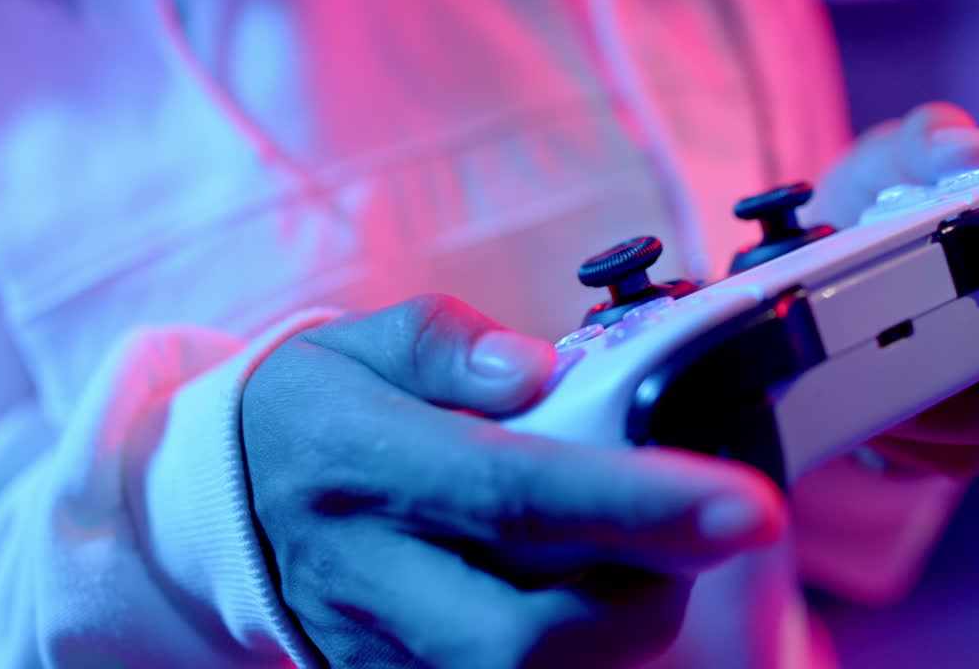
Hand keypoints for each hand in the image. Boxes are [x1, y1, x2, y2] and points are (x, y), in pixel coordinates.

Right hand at [242, 295, 783, 668]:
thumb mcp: (366, 341)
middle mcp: (366, 574)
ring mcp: (377, 649)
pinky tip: (584, 592)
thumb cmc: (318, 411)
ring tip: (630, 554)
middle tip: (687, 530)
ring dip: (616, 627)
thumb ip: (452, 346)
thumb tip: (538, 370)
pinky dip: (578, 649)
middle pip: (528, 633)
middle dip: (644, 596)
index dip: (637, 504)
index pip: (513, 495)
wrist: (231, 502)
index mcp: (360, 463)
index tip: (747, 508)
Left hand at [814, 102, 978, 476]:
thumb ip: (930, 139)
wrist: (807, 276)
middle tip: (896, 335)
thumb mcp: (890, 160)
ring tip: (854, 356)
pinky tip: (857, 397)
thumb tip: (975, 150)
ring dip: (915, 404)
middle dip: (971, 374)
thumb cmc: (869, 210)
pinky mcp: (960, 446)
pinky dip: (890, 433)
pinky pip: (943, 462)